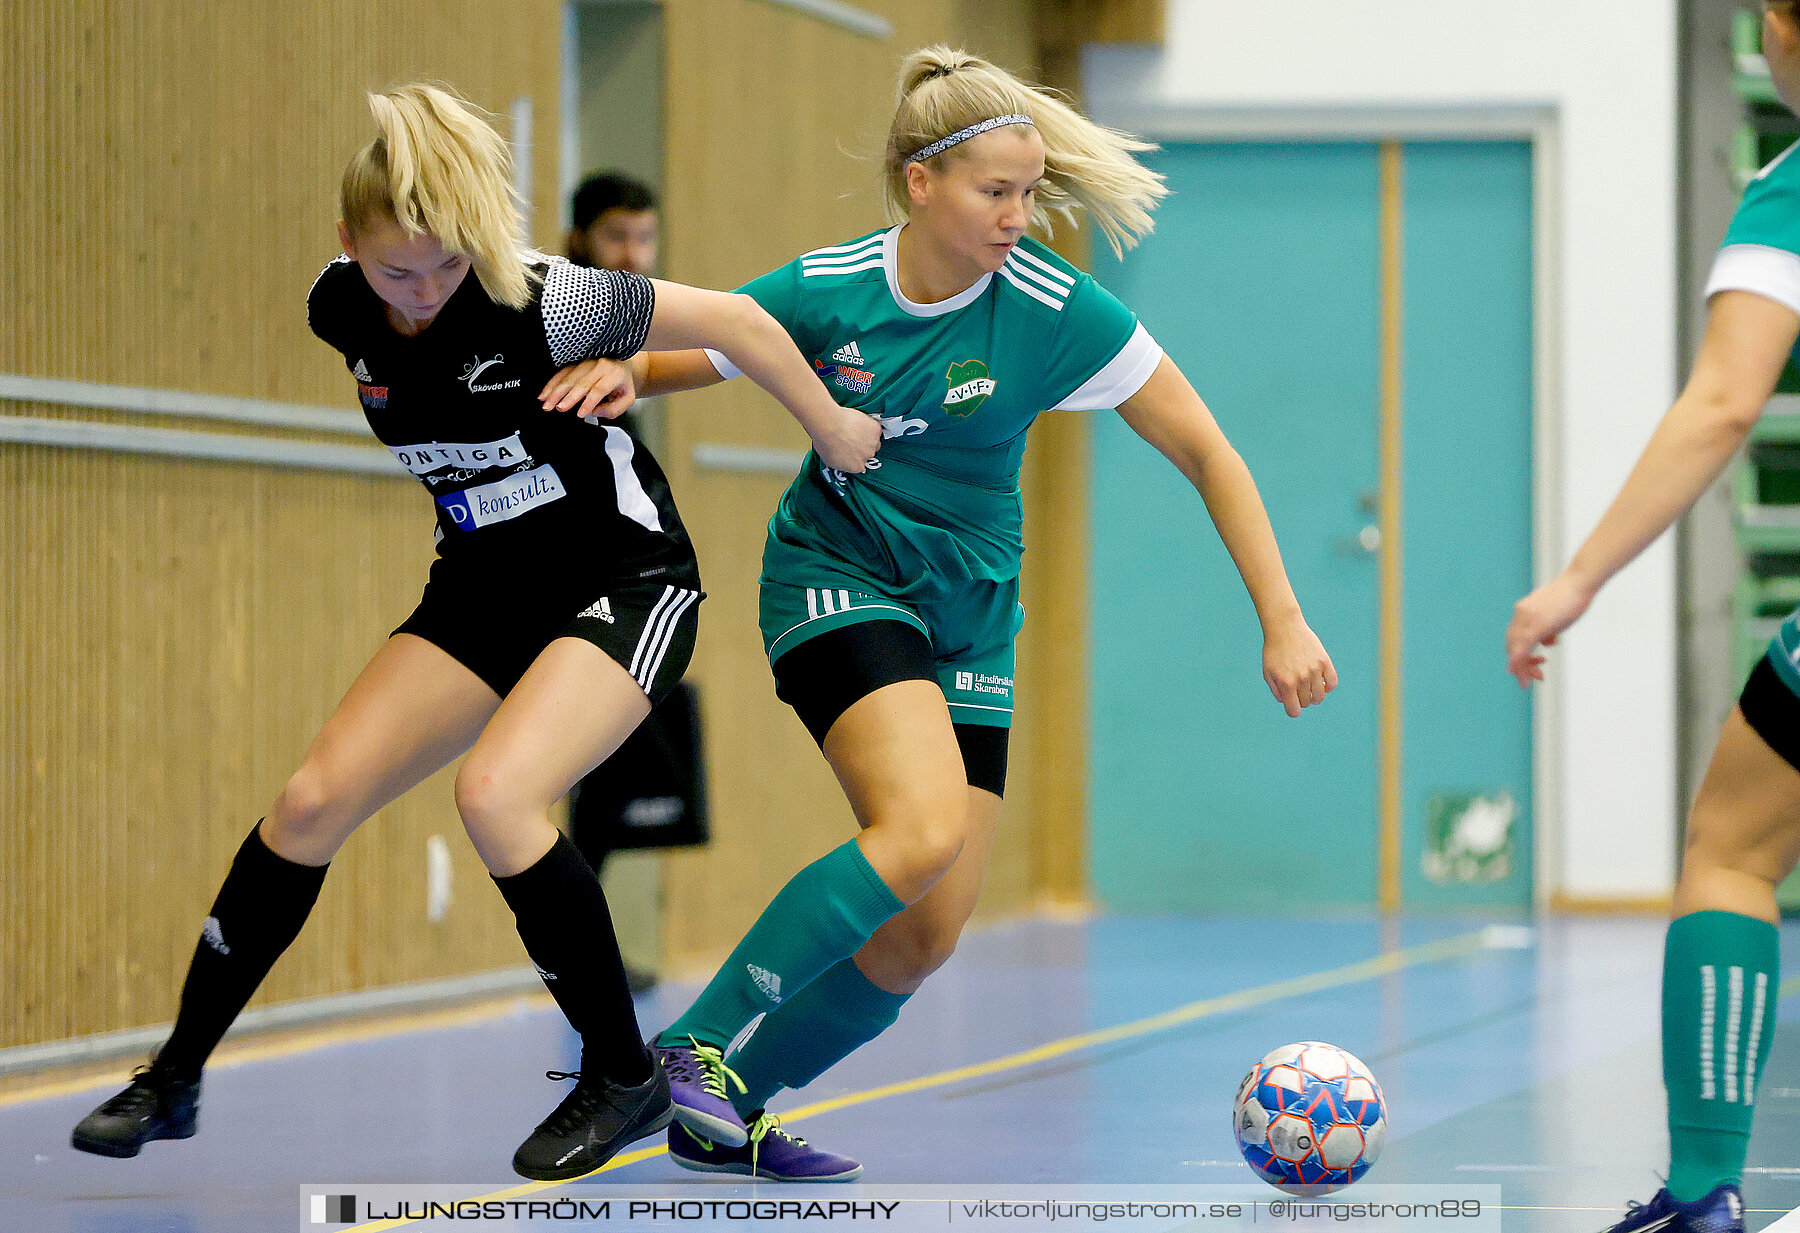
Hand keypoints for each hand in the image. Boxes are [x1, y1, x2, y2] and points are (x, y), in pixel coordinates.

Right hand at [538, 359, 636, 420]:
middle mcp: (599, 365)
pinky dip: (551, 384)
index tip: (580, 413)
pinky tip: (544, 394)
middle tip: (559, 408)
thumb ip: (615, 409)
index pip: (600, 388)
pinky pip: (562, 372)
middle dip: (568, 396)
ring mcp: (586, 362)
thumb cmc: (623, 384)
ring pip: (568, 377)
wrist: (621, 364)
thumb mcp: (628, 398)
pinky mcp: (576, 362)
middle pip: (581, 382)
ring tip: (547, 404)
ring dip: (556, 391)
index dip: (589, 401)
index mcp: (614, 373)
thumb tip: (596, 412)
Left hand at [810, 407, 882, 473]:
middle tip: (852, 437)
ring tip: (855, 429)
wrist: (829, 425)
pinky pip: (875, 428)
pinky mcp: (876, 430)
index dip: (856, 455)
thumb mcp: (829, 460)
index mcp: (856, 467)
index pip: (860, 463)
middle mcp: (867, 456)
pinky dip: (870, 425)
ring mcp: (873, 443)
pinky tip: (859, 422)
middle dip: (862, 446)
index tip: (851, 449)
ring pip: (874, 440)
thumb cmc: (825, 441)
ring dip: (867, 435)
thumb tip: (843, 460)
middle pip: (869, 452)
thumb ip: (841, 463)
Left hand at [1263, 614, 1336, 717]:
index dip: (1293, 710)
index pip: (1294, 711)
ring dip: (1315, 696)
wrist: (1284, 628)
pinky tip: (1322, 682)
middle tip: (1298, 691)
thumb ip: (1276, 691)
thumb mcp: (1268, 672)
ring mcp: (1314, 670)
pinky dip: (1329, 686)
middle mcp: (1301, 678)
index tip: (1292, 704)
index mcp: (1286, 683)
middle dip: (1302, 700)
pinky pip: (1333, 682)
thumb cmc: (1274, 651)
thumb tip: (1288, 703)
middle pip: (1307, 703)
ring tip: (1310, 687)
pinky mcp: (1324, 661)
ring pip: (1320, 696)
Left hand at [1506, 572, 1593, 686]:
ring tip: (1536, 677)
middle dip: (1520, 664)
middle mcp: (1520, 613)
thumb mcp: (1556, 616)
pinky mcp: (1537, 623)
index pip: (1514, 637)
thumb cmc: (1573, 597)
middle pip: (1512, 644)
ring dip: (1523, 667)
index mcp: (1523, 611)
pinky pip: (1522, 646)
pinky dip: (1520, 662)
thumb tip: (1547, 642)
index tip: (1526, 667)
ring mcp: (1526, 617)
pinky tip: (1523, 674)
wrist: (1580, 582)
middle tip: (1533, 676)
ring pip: (1515, 648)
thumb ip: (1547, 629)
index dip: (1518, 654)